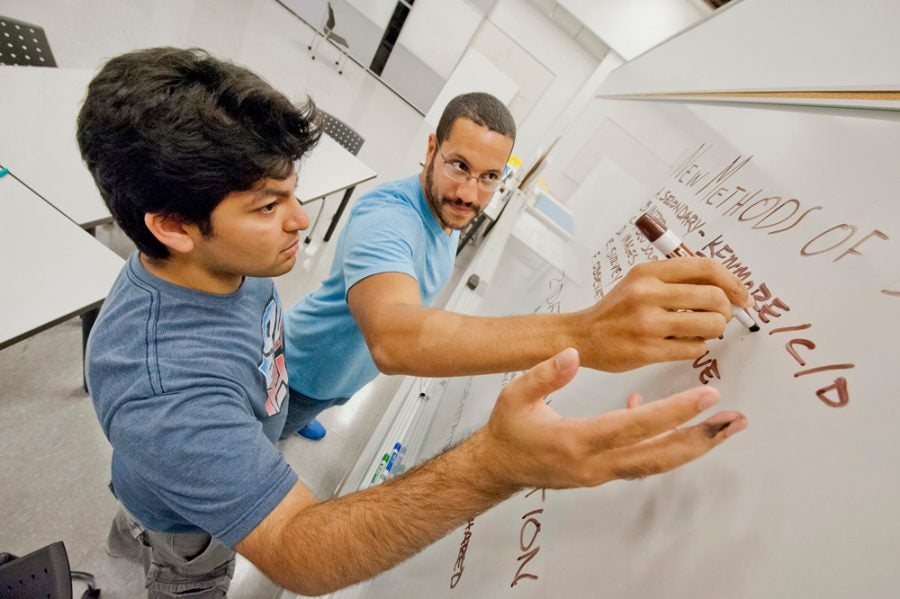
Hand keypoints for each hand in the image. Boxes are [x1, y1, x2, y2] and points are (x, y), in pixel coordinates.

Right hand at [478, 348, 746, 490]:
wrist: (498, 467)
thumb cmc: (508, 431)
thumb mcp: (515, 395)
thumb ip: (543, 374)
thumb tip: (570, 356)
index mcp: (576, 441)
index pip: (633, 426)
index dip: (672, 411)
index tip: (705, 395)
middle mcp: (596, 465)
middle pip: (659, 456)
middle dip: (700, 439)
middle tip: (735, 422)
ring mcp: (602, 474)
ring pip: (658, 463)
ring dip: (694, 446)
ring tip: (725, 428)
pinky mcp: (605, 472)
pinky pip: (643, 460)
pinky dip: (666, 445)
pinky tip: (677, 423)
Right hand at [575, 257, 751, 371]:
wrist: (582, 336)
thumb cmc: (617, 311)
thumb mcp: (640, 282)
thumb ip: (676, 281)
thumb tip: (726, 290)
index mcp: (648, 272)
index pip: (705, 268)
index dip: (733, 281)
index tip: (742, 295)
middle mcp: (647, 294)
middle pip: (714, 297)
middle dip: (726, 311)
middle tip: (721, 317)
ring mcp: (647, 323)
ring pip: (709, 325)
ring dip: (715, 330)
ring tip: (703, 331)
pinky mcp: (647, 351)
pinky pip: (694, 349)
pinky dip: (697, 347)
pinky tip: (684, 344)